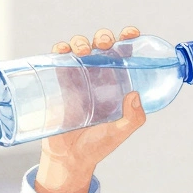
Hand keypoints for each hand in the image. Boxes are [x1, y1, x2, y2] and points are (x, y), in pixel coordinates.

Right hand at [39, 26, 144, 169]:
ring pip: (79, 47)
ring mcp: (77, 77)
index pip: (123, 53)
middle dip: (103, 37)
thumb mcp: (119, 133)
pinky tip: (62, 50)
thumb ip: (133, 118)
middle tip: (105, 45)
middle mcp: (97, 75)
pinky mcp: (58, 83)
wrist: (69, 159)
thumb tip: (135, 95)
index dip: (128, 39)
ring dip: (81, 41)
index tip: (132, 34)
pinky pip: (57, 60)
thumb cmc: (96, 145)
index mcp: (116, 82)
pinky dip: (59, 49)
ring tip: (83, 50)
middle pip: (101, 45)